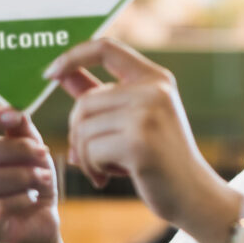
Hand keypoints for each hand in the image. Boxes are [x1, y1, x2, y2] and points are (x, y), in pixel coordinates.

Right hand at [0, 107, 58, 242]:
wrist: (40, 219)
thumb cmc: (30, 179)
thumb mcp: (30, 150)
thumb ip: (22, 131)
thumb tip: (17, 112)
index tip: (16, 115)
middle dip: (19, 149)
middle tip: (44, 152)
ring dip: (26, 175)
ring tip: (44, 178)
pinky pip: (1, 206)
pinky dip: (25, 198)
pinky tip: (33, 198)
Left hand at [45, 37, 226, 228]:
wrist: (193, 194)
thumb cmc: (160, 157)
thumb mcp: (134, 119)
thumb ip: (100, 95)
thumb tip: (60, 73)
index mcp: (155, 78)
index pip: (106, 48)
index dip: (73, 55)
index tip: (50, 73)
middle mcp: (154, 90)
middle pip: (85, 102)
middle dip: (77, 133)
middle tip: (88, 157)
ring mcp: (148, 115)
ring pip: (84, 128)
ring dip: (84, 156)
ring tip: (102, 169)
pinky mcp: (139, 143)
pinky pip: (90, 151)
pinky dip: (91, 169)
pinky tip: (106, 178)